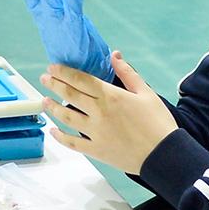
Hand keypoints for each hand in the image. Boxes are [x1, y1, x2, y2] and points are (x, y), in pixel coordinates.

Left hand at [40, 54, 177, 174]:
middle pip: (70, 95)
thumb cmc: (158, 123)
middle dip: (54, 85)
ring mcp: (95, 132)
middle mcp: (99, 112)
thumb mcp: (146, 93)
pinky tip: (53, 131)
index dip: (64, 72)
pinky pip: (73, 143)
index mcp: (110, 96)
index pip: (80, 80)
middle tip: (44, 78)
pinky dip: (60, 137)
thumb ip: (127, 73)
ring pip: (66, 117)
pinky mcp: (96, 150)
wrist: (164, 154)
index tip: (53, 67)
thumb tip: (114, 55)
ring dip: (53, 107)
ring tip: (44, 100)